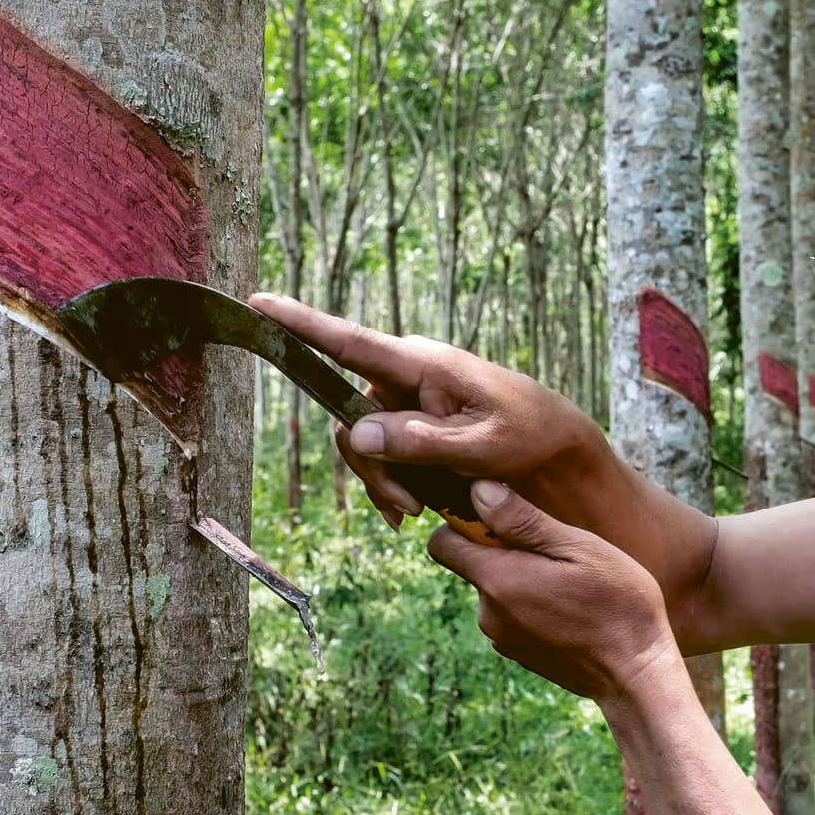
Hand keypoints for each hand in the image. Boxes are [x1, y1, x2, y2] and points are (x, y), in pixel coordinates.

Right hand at [247, 293, 610, 527]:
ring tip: (416, 512)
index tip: (259, 302)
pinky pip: (380, 456)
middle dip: (370, 467)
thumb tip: (356, 433)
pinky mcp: (412, 426)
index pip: (349, 341)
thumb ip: (419, 440)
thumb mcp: (478, 443)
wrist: (555, 446)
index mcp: (420, 364)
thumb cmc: (526, 433)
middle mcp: (405, 377)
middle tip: (405, 507)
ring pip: (363, 446)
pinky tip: (410, 511)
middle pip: (349, 419)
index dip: (301, 323)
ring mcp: (406, 402)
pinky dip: (391, 486)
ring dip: (383, 483)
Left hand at [430, 479, 681, 700]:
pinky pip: (512, 615)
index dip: (462, 521)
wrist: (636, 675)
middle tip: (557, 552)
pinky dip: (532, 604)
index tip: (502, 518)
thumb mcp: (578, 548)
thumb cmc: (617, 603)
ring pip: (497, 590)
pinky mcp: (519, 653)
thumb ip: (522, 520)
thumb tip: (478, 490)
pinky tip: (571, 609)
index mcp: (498, 580)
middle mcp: (488, 613)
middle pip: (474, 564)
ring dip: (523, 578)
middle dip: (504, 550)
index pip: (441, 543)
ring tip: (571, 583)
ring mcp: (502, 638)